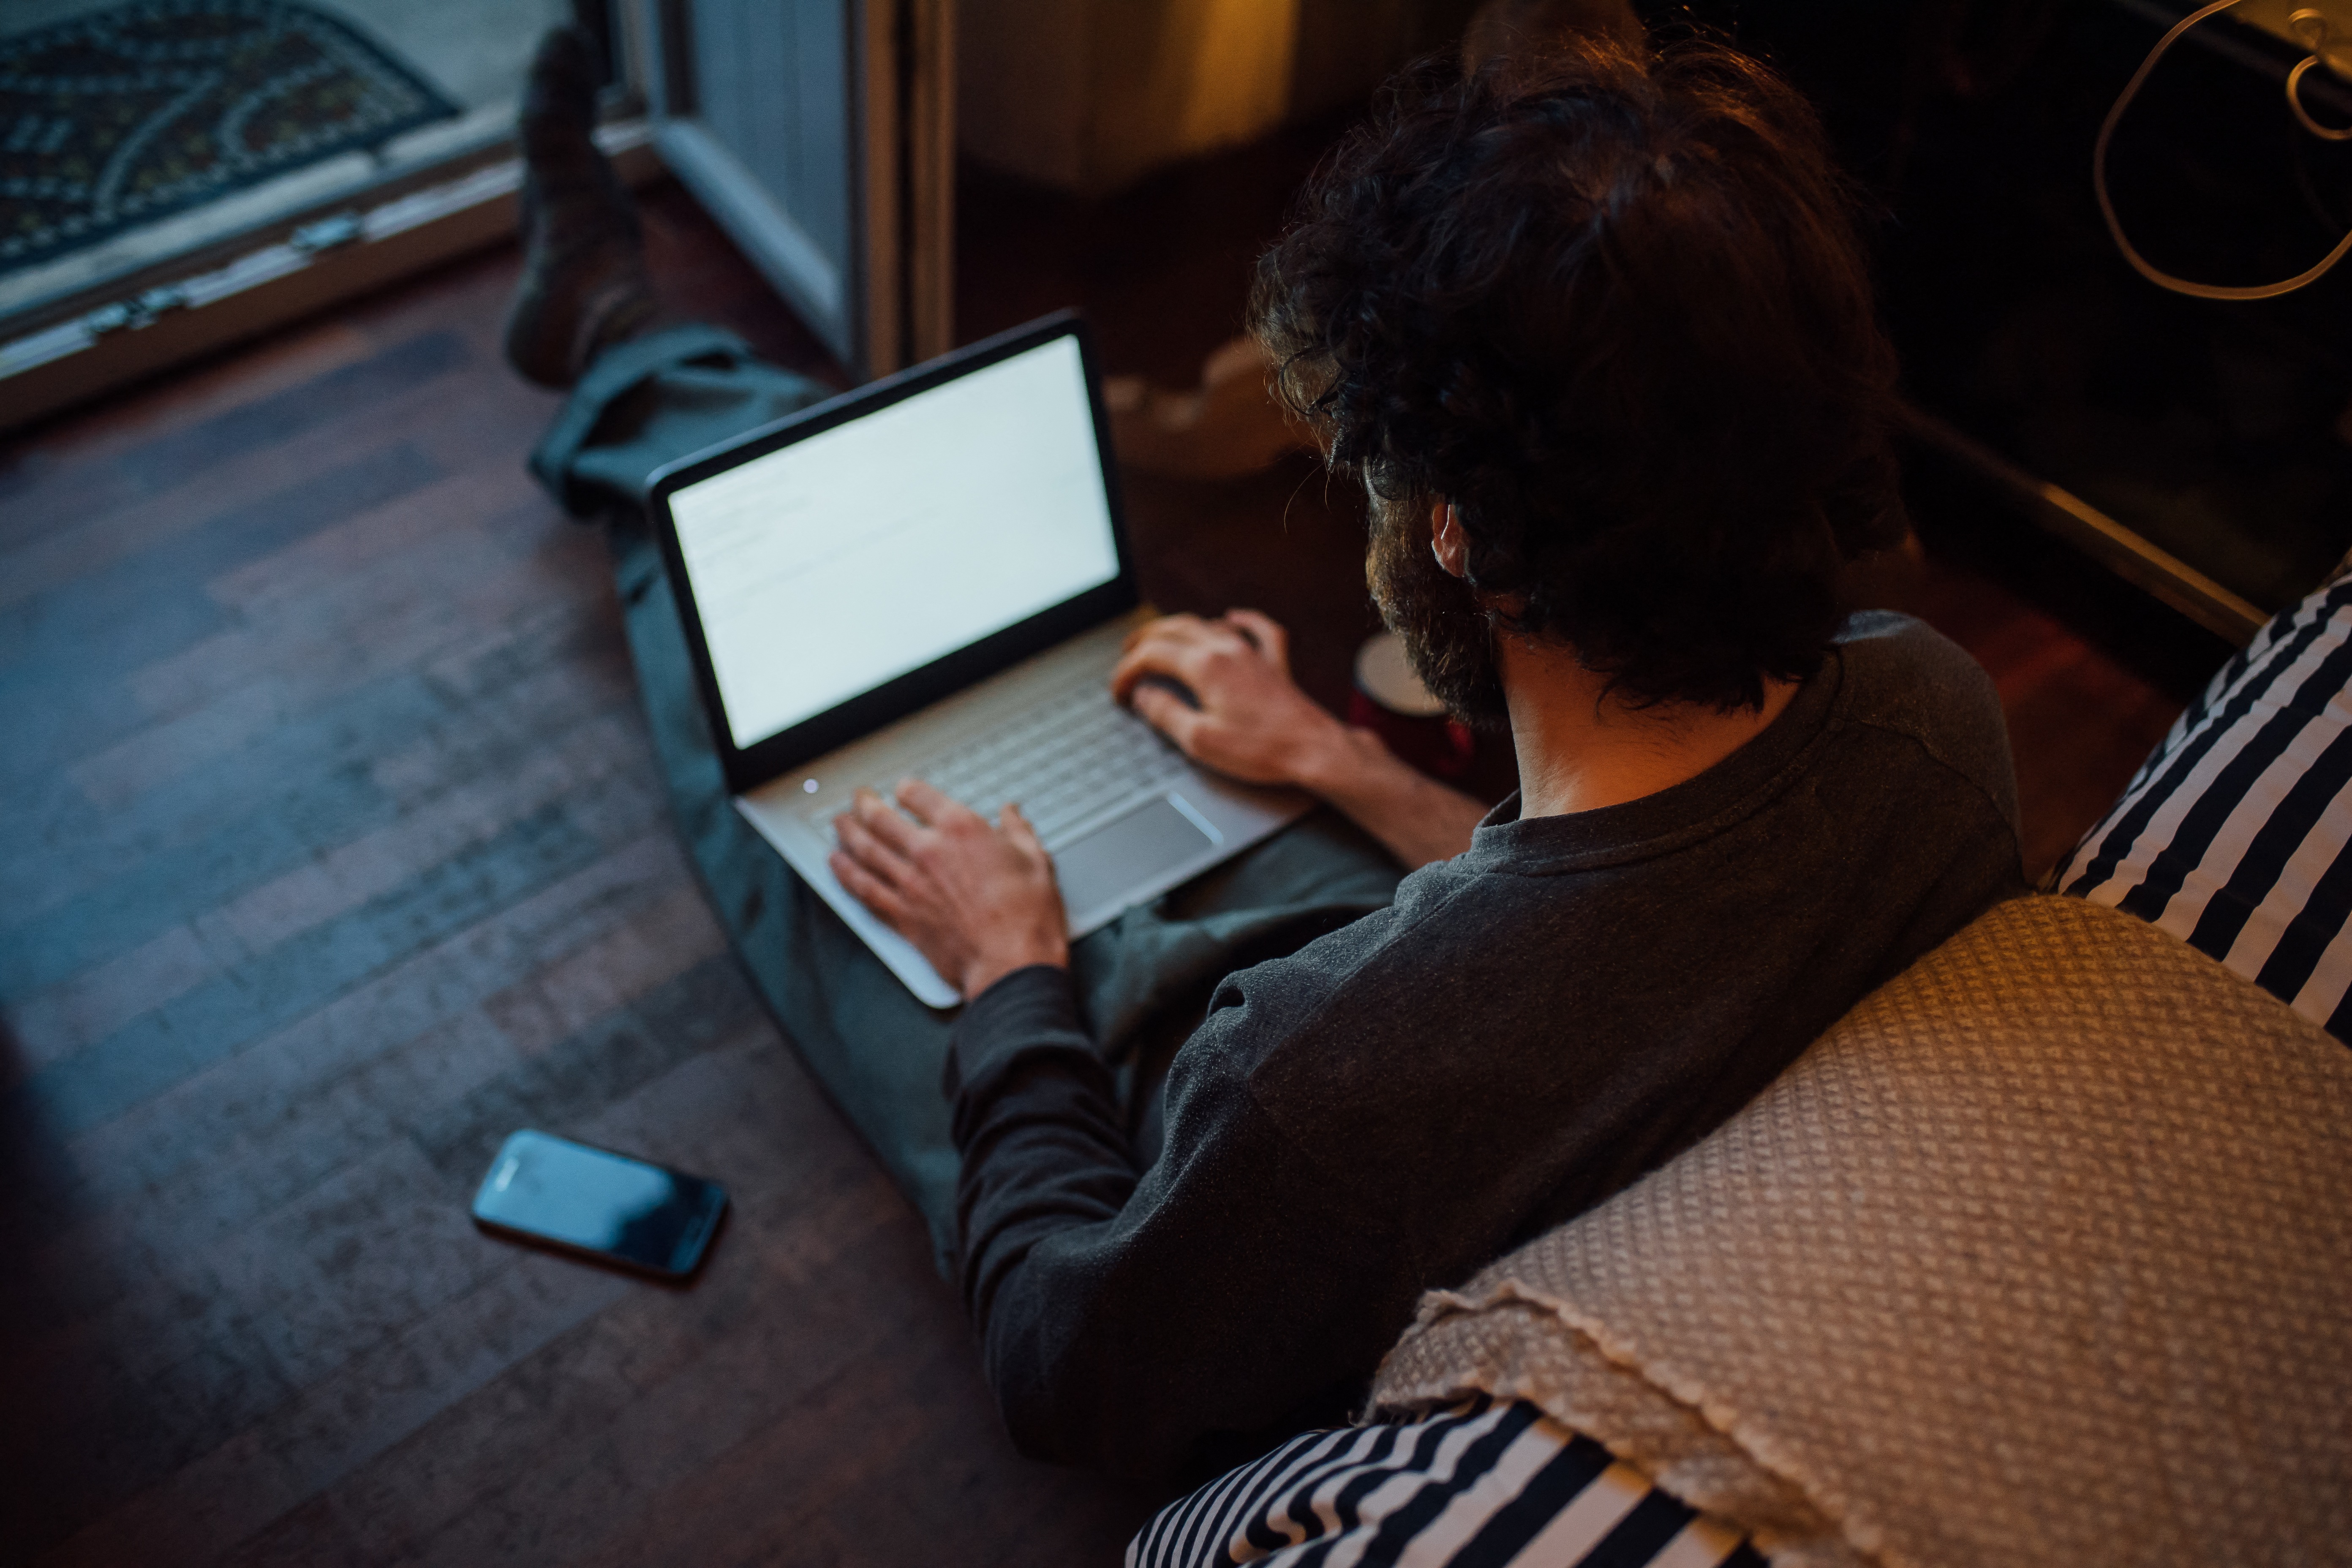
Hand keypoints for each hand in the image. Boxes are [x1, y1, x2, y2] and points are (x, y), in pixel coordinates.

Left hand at [829, 779, 1069, 999]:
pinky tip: (837, 864)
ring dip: (847, 833)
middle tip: (858, 798)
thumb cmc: (1027, 916)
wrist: (1011, 964)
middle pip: (880, 818)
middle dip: (865, 804)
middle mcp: (927, 851)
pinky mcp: (901, 915)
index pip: (918, 794)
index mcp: (960, 829)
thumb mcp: (1034, 861)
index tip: (904, 790)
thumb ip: (1018, 832)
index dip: (907, 789)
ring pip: (864, 850)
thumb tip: (1012, 814)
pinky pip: (863, 889)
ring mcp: (909, 884)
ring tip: (838, 823)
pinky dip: (845, 874)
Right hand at [1109, 610, 1350, 788]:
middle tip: (1127, 653)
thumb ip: (1166, 714)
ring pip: (1209, 624)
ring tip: (1163, 638)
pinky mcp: (1276, 664)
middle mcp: (1228, 650)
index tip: (1118, 692)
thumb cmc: (1261, 750)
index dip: (1127, 671)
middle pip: (1175, 629)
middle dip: (1145, 639)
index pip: (1152, 655)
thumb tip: (1144, 697)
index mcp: (1205, 667)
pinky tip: (1233, 616)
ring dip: (1180, 628)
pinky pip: (1259, 629)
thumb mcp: (1200, 741)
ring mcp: (1253, 653)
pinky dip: (1242, 620)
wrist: (1313, 750)